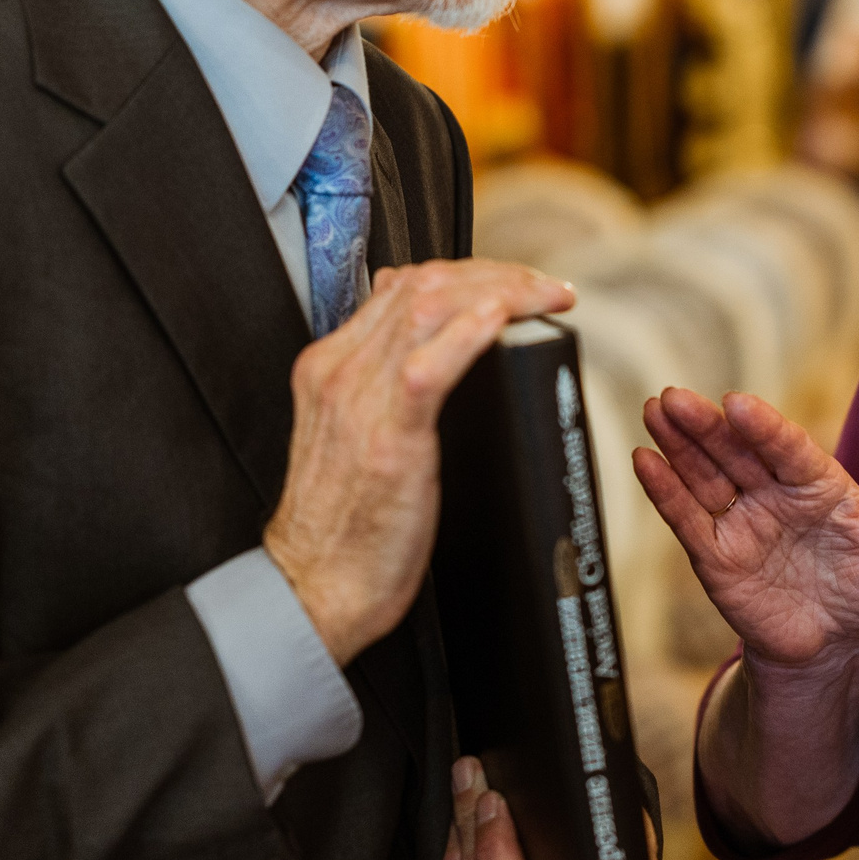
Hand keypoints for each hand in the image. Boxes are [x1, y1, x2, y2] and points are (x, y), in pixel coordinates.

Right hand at [265, 259, 573, 665]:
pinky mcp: (388, 440)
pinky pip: (428, 367)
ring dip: (501, 290)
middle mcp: (340, 373)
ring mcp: (359, 402)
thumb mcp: (355, 438)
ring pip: (430, 309)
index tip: (513, 282)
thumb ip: (385, 391)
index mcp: (330, 367)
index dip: (467, 272)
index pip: (401, 286)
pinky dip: (471, 333)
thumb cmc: (344, 526)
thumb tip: (446, 360)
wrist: (311, 587)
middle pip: (422, 285)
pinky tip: (505, 319)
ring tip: (547, 296)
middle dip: (495, 272)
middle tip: (544, 286)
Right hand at [633, 389, 858, 673]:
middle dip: (705, 424)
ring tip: (654, 409)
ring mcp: (741, 518)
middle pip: (735, 451)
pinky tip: (643, 460)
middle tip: (676, 396)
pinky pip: (686, 518)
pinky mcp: (715, 553)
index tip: (739, 404)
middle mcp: (773, 490)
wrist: (833, 639)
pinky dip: (664, 490)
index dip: (764, 428)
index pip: (787, 447)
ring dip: (678, 443)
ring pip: (704, 474)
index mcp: (817, 479)